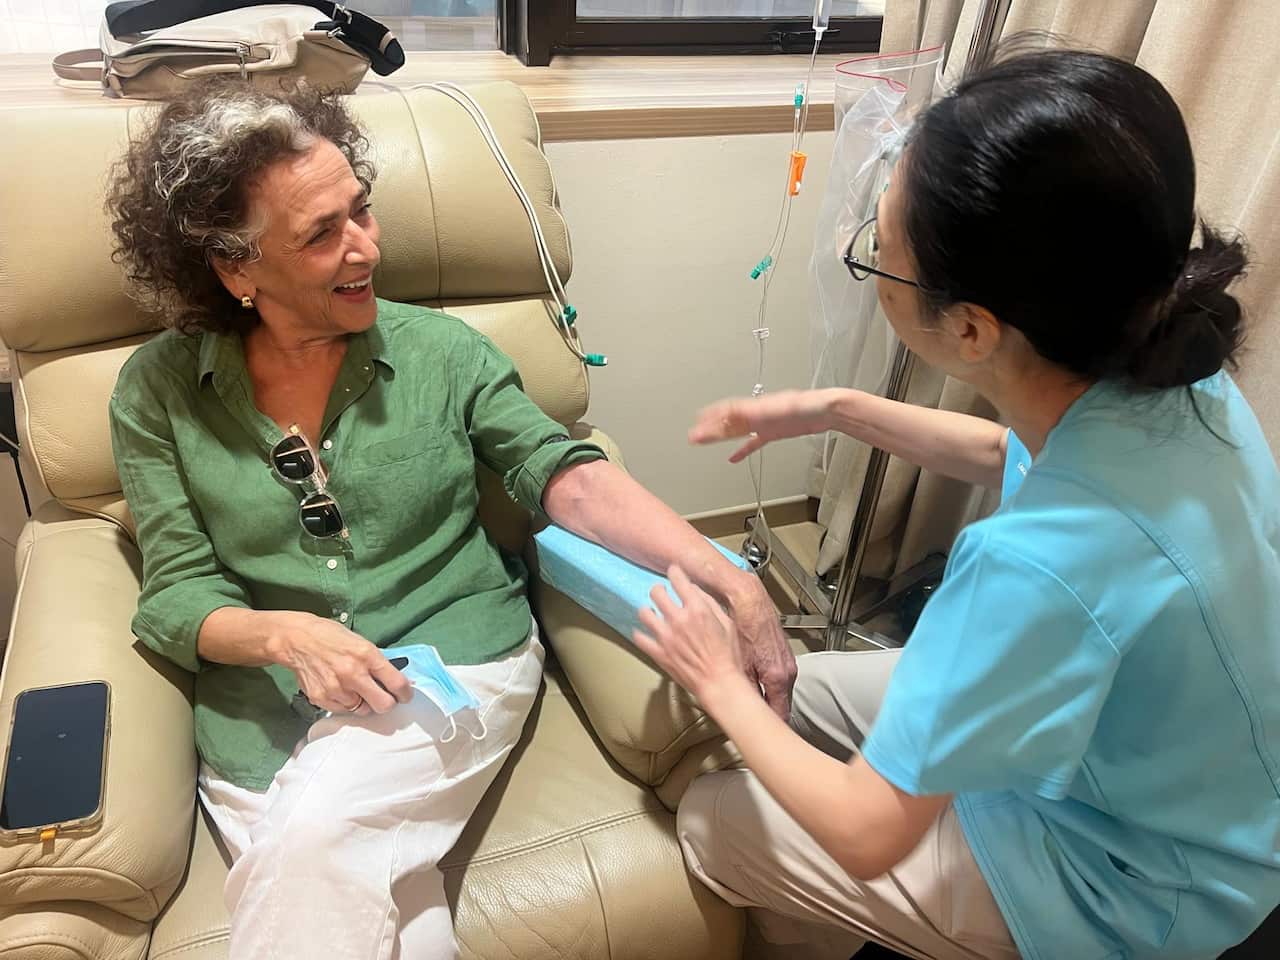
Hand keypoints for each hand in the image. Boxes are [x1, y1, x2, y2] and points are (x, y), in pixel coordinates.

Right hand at [266, 612, 412, 715]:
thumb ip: (378, 662)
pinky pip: (343, 711)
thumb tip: (396, 679)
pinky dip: (346, 704)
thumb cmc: (330, 637)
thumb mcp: (361, 642)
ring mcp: (336, 688)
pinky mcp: (321, 698)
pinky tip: (341, 690)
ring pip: (363, 711)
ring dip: (364, 703)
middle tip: (384, 697)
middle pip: (383, 705)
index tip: (405, 696)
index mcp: (367, 655)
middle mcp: (353, 674)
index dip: (406, 693)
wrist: (297, 639)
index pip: (397, 683)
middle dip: (387, 703)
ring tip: (356, 690)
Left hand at [634, 566, 753, 712]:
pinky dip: (641, 634)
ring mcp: (666, 636)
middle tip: (661, 593)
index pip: (678, 579)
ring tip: (652, 613)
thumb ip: (710, 604)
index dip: (674, 572)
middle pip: (656, 592)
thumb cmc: (728, 656)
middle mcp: (679, 619)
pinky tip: (645, 633)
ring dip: (648, 610)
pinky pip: (640, 638)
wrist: (719, 683)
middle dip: (659, 589)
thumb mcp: (727, 623)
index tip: (673, 572)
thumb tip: (696, 591)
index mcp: (698, 609)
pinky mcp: (659, 652)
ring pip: (644, 612)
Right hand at [689, 389, 835, 462]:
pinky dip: (741, 450)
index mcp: (753, 406)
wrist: (824, 411)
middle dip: (709, 428)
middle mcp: (756, 414)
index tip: (696, 422)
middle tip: (693, 435)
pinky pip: (752, 442)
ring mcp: (763, 424)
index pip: (726, 411)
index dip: (710, 417)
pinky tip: (733, 457)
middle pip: (727, 422)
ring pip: (736, 431)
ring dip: (720, 436)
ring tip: (704, 441)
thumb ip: (751, 413)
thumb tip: (730, 415)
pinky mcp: (773, 433)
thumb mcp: (773, 409)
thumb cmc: (803, 406)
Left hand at [726, 577, 796, 718]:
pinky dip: (766, 683)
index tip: (762, 737)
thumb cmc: (743, 627)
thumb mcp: (739, 664)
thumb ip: (743, 689)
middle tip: (754, 724)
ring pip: (778, 690)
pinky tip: (754, 682)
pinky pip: (776, 677)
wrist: (749, 599)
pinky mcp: (782, 654)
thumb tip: (740, 710)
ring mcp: (787, 663)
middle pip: (780, 703)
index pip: (781, 714)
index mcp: (779, 678)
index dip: (770, 727)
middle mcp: (788, 672)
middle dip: (767, 714)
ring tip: (752, 705)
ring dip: (766, 698)